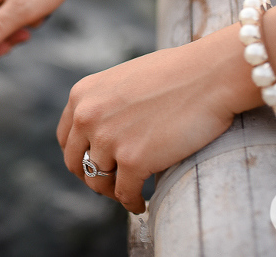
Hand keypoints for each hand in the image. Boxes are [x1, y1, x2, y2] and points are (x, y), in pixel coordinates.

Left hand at [56, 31, 246, 212]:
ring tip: (128, 192)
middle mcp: (87, 116)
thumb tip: (100, 133)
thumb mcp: (122, 80)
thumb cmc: (175, 73)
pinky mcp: (134, 160)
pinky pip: (124, 193)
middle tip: (109, 183)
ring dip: (112, 191)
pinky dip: (132, 202)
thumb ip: (105, 103)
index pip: (66, 138)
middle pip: (76, 163)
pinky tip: (141, 202)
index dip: (79, 155)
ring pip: (98, 181)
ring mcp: (108, 139)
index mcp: (82, 95)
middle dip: (91, 176)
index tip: (93, 163)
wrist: (209, 75)